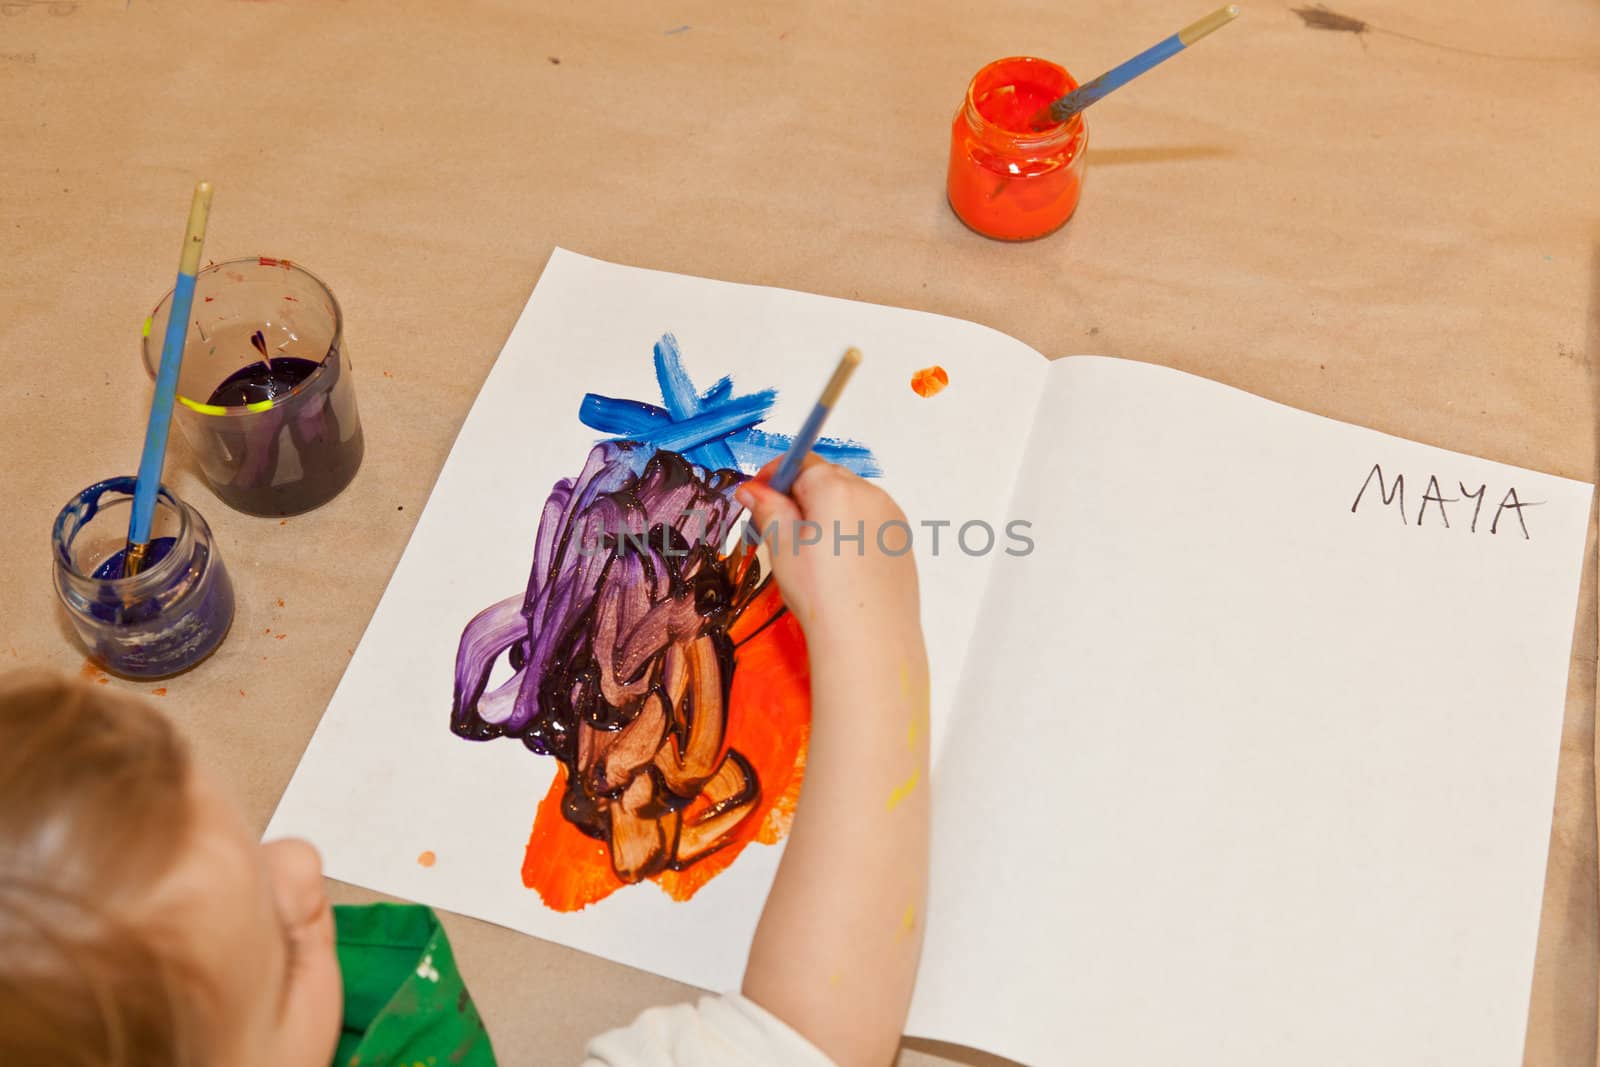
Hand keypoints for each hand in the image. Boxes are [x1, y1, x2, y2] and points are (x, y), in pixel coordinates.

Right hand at [734, 456, 920, 647]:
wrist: (869, 639)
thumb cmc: (821, 593)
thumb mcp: (782, 547)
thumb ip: (767, 509)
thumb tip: (752, 488)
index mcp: (835, 488)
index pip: (800, 462)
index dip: (774, 476)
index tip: (757, 496)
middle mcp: (870, 493)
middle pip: (827, 478)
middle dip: (801, 494)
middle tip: (779, 529)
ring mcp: (891, 516)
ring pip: (850, 499)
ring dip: (828, 512)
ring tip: (812, 554)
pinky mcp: (903, 539)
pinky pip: (870, 521)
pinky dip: (851, 529)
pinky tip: (841, 565)